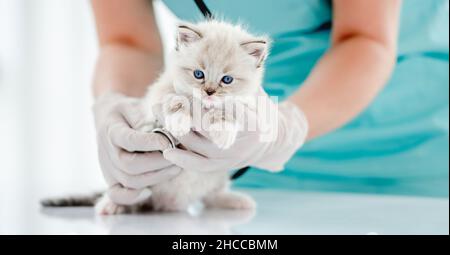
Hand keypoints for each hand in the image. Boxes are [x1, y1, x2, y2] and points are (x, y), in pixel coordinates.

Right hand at [93, 92, 180, 204]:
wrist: (108, 118)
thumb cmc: (127, 111)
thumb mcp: (134, 105)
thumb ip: (145, 118)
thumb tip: (163, 131)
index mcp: (111, 130)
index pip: (129, 141)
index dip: (150, 143)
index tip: (168, 141)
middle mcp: (107, 152)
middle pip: (130, 165)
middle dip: (158, 162)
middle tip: (177, 156)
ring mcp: (108, 168)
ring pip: (130, 181)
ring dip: (157, 177)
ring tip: (176, 167)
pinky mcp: (111, 179)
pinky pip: (117, 194)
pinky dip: (132, 197)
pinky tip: (149, 191)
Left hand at [162, 91, 308, 172]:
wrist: (265, 144)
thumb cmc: (256, 110)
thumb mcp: (256, 93)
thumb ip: (242, 80)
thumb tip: (231, 54)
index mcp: (254, 123)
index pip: (232, 112)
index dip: (217, 102)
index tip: (199, 92)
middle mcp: (241, 143)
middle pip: (208, 127)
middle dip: (186, 111)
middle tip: (168, 97)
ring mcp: (229, 157)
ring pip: (197, 144)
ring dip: (175, 128)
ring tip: (157, 111)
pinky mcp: (219, 166)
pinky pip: (197, 165)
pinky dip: (181, 159)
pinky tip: (166, 150)